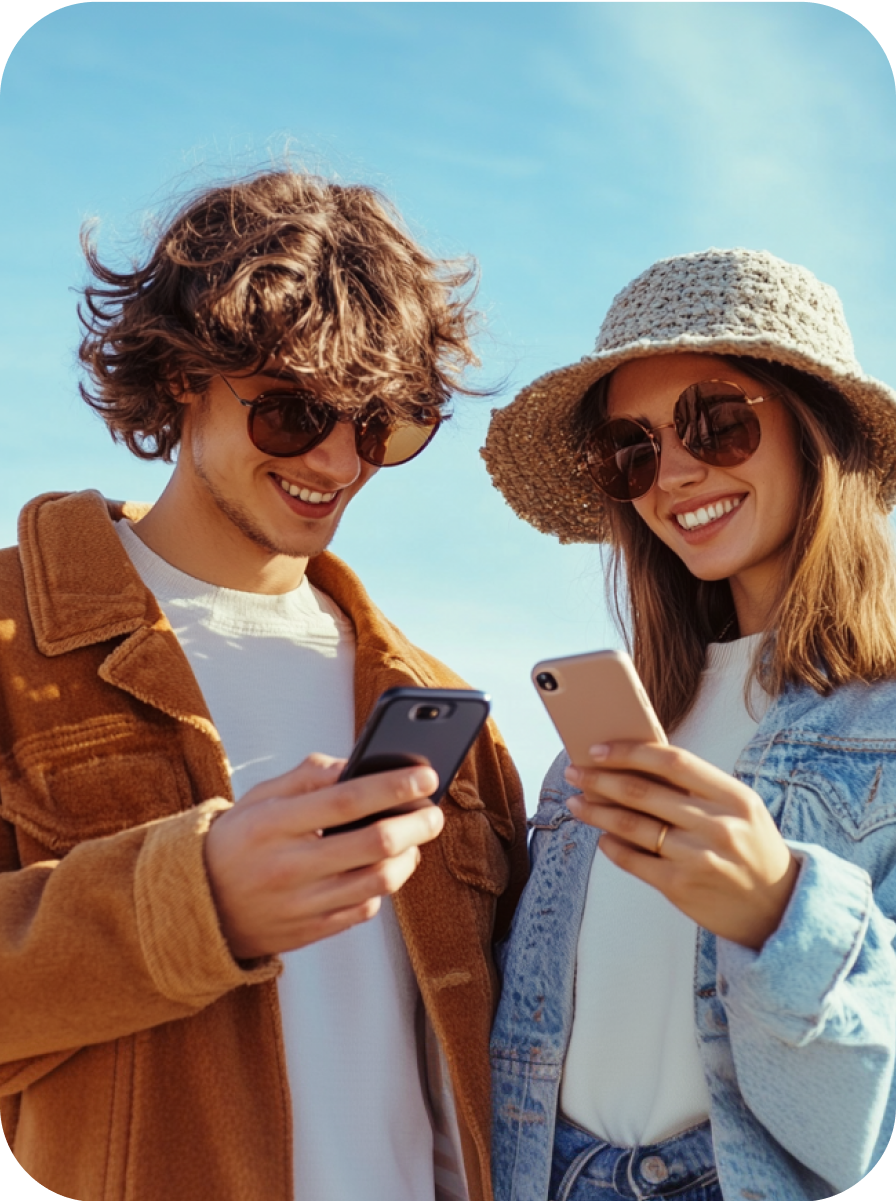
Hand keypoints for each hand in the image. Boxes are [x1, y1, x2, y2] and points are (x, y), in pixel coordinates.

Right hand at [204, 754, 442, 959]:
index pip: (347, 800)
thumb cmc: (238, 841)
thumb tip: (359, 764)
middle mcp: (288, 867)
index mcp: (273, 824)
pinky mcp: (310, 933)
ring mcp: (300, 905)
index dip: (394, 786)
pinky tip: (382, 867)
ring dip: (410, 856)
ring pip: (379, 881)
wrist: (196, 907)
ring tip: (413, 839)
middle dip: (417, 823)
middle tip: (433, 810)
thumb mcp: (259, 798)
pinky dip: (383, 886)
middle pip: (375, 843)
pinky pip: (365, 909)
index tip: (425, 776)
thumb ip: (309, 776)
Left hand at [565, 741, 798, 950]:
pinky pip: (633, 860)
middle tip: (574, 773)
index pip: (672, 761)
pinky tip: (601, 836)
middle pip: (642, 793)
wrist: (779, 909)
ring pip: (631, 825)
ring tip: (575, 802)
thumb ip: (696, 789)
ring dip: (596, 811)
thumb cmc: (751, 848)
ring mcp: (697, 857)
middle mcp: (716, 825)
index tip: (598, 748)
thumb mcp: (739, 810)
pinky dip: (611, 845)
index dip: (630, 751)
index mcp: (733, 796)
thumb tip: (634, 766)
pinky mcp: (681, 886)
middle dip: (599, 780)